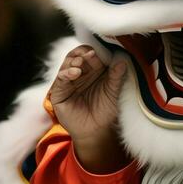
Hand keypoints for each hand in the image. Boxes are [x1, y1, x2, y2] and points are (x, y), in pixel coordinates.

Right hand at [49, 44, 129, 171]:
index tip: (103, 51)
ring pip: (68, 64)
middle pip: (78, 56)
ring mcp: (69, 81)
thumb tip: (123, 60)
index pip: (92, 54)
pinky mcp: (59, 92)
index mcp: (93, 70)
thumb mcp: (113, 93)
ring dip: (74, 60)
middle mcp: (80, 73)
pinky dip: (67, 73)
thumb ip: (117, 77)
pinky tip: (75, 72)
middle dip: (84, 53)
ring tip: (81, 62)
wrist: (96, 132)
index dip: (96, 51)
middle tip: (92, 54)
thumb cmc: (105, 111)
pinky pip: (61, 78)